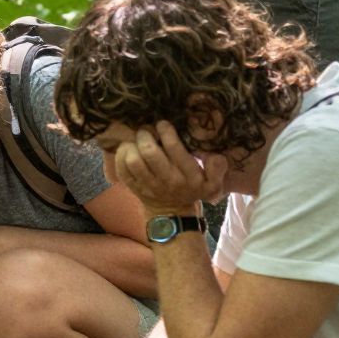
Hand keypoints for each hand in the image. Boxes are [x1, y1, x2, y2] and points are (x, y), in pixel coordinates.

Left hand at [111, 123, 227, 214]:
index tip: (162, 124)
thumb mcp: (213, 183)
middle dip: (146, 136)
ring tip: (135, 140)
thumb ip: (218, 167)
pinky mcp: (134, 188)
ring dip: (131, 146)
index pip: (175, 149)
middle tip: (146, 130)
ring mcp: (148, 185)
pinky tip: (127, 150)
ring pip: (133, 161)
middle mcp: (167, 179)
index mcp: (187, 175)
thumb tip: (212, 154)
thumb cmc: (192, 190)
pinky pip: (122, 170)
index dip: (166, 132)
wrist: (172, 213)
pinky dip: (120, 157)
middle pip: (149, 152)